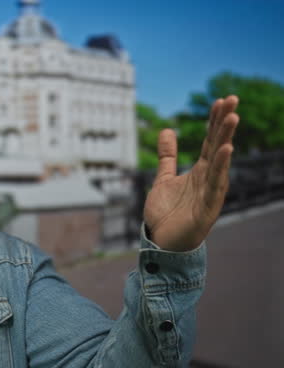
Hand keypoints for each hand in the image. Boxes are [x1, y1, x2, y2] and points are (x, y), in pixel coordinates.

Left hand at [143, 95, 239, 250]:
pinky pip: (215, 184)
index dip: (214, 121)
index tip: (221, 99)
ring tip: (232, 117)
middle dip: (224, 123)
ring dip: (226, 139)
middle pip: (218, 145)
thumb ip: (168, 156)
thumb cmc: (167, 213)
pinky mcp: (208, 206)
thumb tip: (166, 130)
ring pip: (220, 161)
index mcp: (201, 171)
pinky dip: (221, 167)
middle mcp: (209, 178)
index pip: (210, 140)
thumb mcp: (164, 178)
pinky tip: (226, 149)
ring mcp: (210, 191)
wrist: (162, 242)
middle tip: (232, 99)